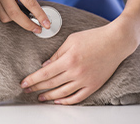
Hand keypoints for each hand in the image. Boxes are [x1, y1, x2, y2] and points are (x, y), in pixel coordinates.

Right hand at [0, 0, 50, 32]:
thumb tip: (35, 10)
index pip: (29, 2)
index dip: (39, 15)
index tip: (46, 24)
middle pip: (15, 14)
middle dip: (28, 25)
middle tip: (37, 29)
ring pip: (5, 17)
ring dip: (15, 19)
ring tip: (20, 13)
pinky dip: (5, 15)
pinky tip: (8, 9)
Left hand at [20, 22, 137, 104]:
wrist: (116, 42)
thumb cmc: (94, 37)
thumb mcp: (71, 41)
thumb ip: (57, 54)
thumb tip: (45, 66)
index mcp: (69, 60)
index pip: (45, 73)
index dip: (33, 79)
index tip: (23, 83)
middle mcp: (76, 72)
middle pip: (51, 84)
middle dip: (37, 88)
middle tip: (27, 90)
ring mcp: (86, 80)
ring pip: (63, 93)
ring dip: (49, 97)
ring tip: (40, 97)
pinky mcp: (94, 85)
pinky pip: (78, 97)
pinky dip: (67, 101)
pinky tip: (59, 101)